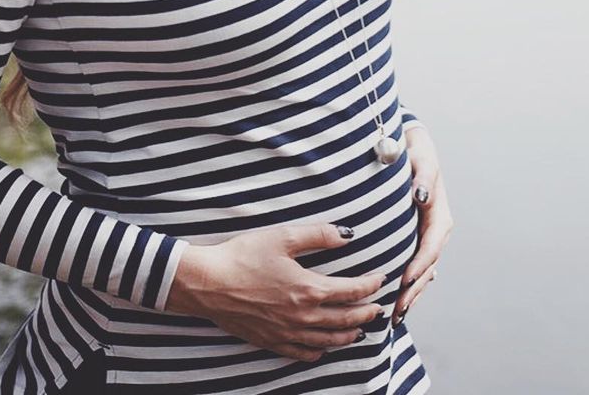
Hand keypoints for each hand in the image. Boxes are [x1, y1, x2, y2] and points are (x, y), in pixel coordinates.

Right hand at [165, 222, 385, 361]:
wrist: (208, 283)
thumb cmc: (243, 256)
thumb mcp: (283, 236)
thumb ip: (319, 235)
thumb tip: (347, 235)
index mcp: (308, 289)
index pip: (351, 291)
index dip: (370, 286)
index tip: (381, 279)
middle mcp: (302, 316)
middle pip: (345, 319)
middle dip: (366, 313)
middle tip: (378, 308)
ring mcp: (287, 332)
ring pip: (328, 341)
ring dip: (349, 334)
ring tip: (360, 329)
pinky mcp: (270, 341)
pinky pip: (303, 353)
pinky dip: (320, 351)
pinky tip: (323, 346)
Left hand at [393, 126, 451, 323]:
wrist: (413, 148)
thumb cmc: (414, 152)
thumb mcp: (420, 159)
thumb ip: (422, 176)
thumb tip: (421, 196)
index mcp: (440, 214)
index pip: (431, 245)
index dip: (419, 265)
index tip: (404, 281)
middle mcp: (438, 231)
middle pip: (427, 267)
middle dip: (413, 290)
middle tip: (395, 311)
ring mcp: (429, 238)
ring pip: (423, 273)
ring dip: (411, 295)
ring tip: (394, 317)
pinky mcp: (419, 241)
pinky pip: (416, 269)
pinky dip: (409, 287)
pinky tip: (397, 305)